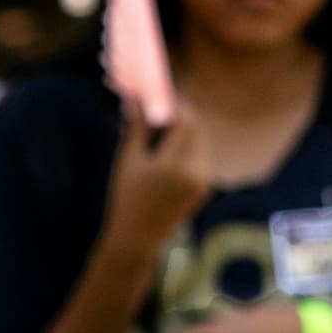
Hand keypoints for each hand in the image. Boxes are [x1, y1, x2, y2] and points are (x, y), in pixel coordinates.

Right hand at [103, 109, 219, 254]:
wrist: (138, 237)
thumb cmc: (126, 198)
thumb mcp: (128, 161)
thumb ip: (138, 128)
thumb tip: (139, 97)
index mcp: (174, 166)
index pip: (185, 121)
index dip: (176, 104)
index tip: (161, 95)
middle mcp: (195, 172)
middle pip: (197, 128)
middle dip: (182, 114)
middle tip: (164, 105)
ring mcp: (203, 181)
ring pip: (201, 141)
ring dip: (186, 129)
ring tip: (163, 125)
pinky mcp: (205, 187)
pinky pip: (201, 156)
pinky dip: (189, 146)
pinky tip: (169, 146)